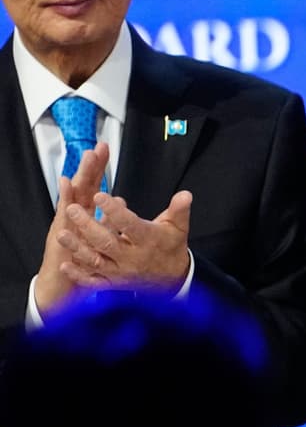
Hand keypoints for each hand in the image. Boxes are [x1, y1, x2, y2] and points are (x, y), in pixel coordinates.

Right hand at [34, 142, 111, 314]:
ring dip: (80, 174)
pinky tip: (66, 181)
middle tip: (98, 146)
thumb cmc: (85, 258)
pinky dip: (65, 196)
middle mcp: (76, 213)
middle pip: (84, 185)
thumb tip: (123, 201)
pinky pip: (64, 212)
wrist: (64, 280)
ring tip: (87, 156)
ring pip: (75, 195)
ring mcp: (68, 221)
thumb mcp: (103, 237)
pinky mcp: (62, 231)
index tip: (105, 148)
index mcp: (87, 211)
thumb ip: (112, 217)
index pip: (94, 184)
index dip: (99, 168)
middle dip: (91, 166)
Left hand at [56, 190, 191, 290]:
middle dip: (88, 226)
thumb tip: (185, 195)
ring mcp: (122, 272)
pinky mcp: (114, 283)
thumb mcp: (178, 228)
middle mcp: (133, 258)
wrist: (173, 279)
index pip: (130, 225)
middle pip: (107, 243)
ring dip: (77, 248)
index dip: (115, 211)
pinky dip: (79, 276)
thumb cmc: (171, 248)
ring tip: (61, 234)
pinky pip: (95, 282)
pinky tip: (65, 265)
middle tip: (72, 209)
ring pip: (96, 261)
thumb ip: (179, 210)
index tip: (100, 196)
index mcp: (148, 241)